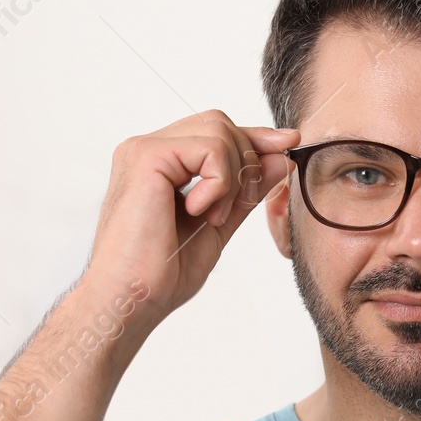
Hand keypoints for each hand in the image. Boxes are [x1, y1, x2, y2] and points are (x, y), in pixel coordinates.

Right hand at [83, 110, 298, 322]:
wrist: (132, 298)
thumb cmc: (162, 272)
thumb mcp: (218, 225)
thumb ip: (244, 191)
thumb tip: (279, 159)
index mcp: (160, 163)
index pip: (215, 132)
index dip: (255, 138)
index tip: (288, 146)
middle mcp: (148, 149)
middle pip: (220, 123)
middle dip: (246, 162)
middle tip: (231, 210)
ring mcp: (144, 148)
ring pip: (219, 131)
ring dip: (232, 178)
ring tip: (212, 217)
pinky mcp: (147, 155)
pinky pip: (210, 147)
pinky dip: (220, 182)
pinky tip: (200, 211)